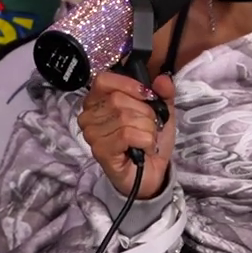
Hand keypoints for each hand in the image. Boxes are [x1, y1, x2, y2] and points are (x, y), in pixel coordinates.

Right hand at [78, 72, 177, 199]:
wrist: (151, 173)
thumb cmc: (148, 141)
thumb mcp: (160, 112)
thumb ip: (163, 93)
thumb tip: (163, 79)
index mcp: (98, 100)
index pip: (104, 80)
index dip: (128, 84)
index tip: (148, 95)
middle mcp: (89, 115)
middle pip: (118, 99)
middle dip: (145, 113)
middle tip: (151, 127)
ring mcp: (92, 134)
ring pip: (124, 118)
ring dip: (147, 130)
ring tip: (147, 140)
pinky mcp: (100, 150)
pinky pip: (127, 134)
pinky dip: (145, 141)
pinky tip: (144, 149)